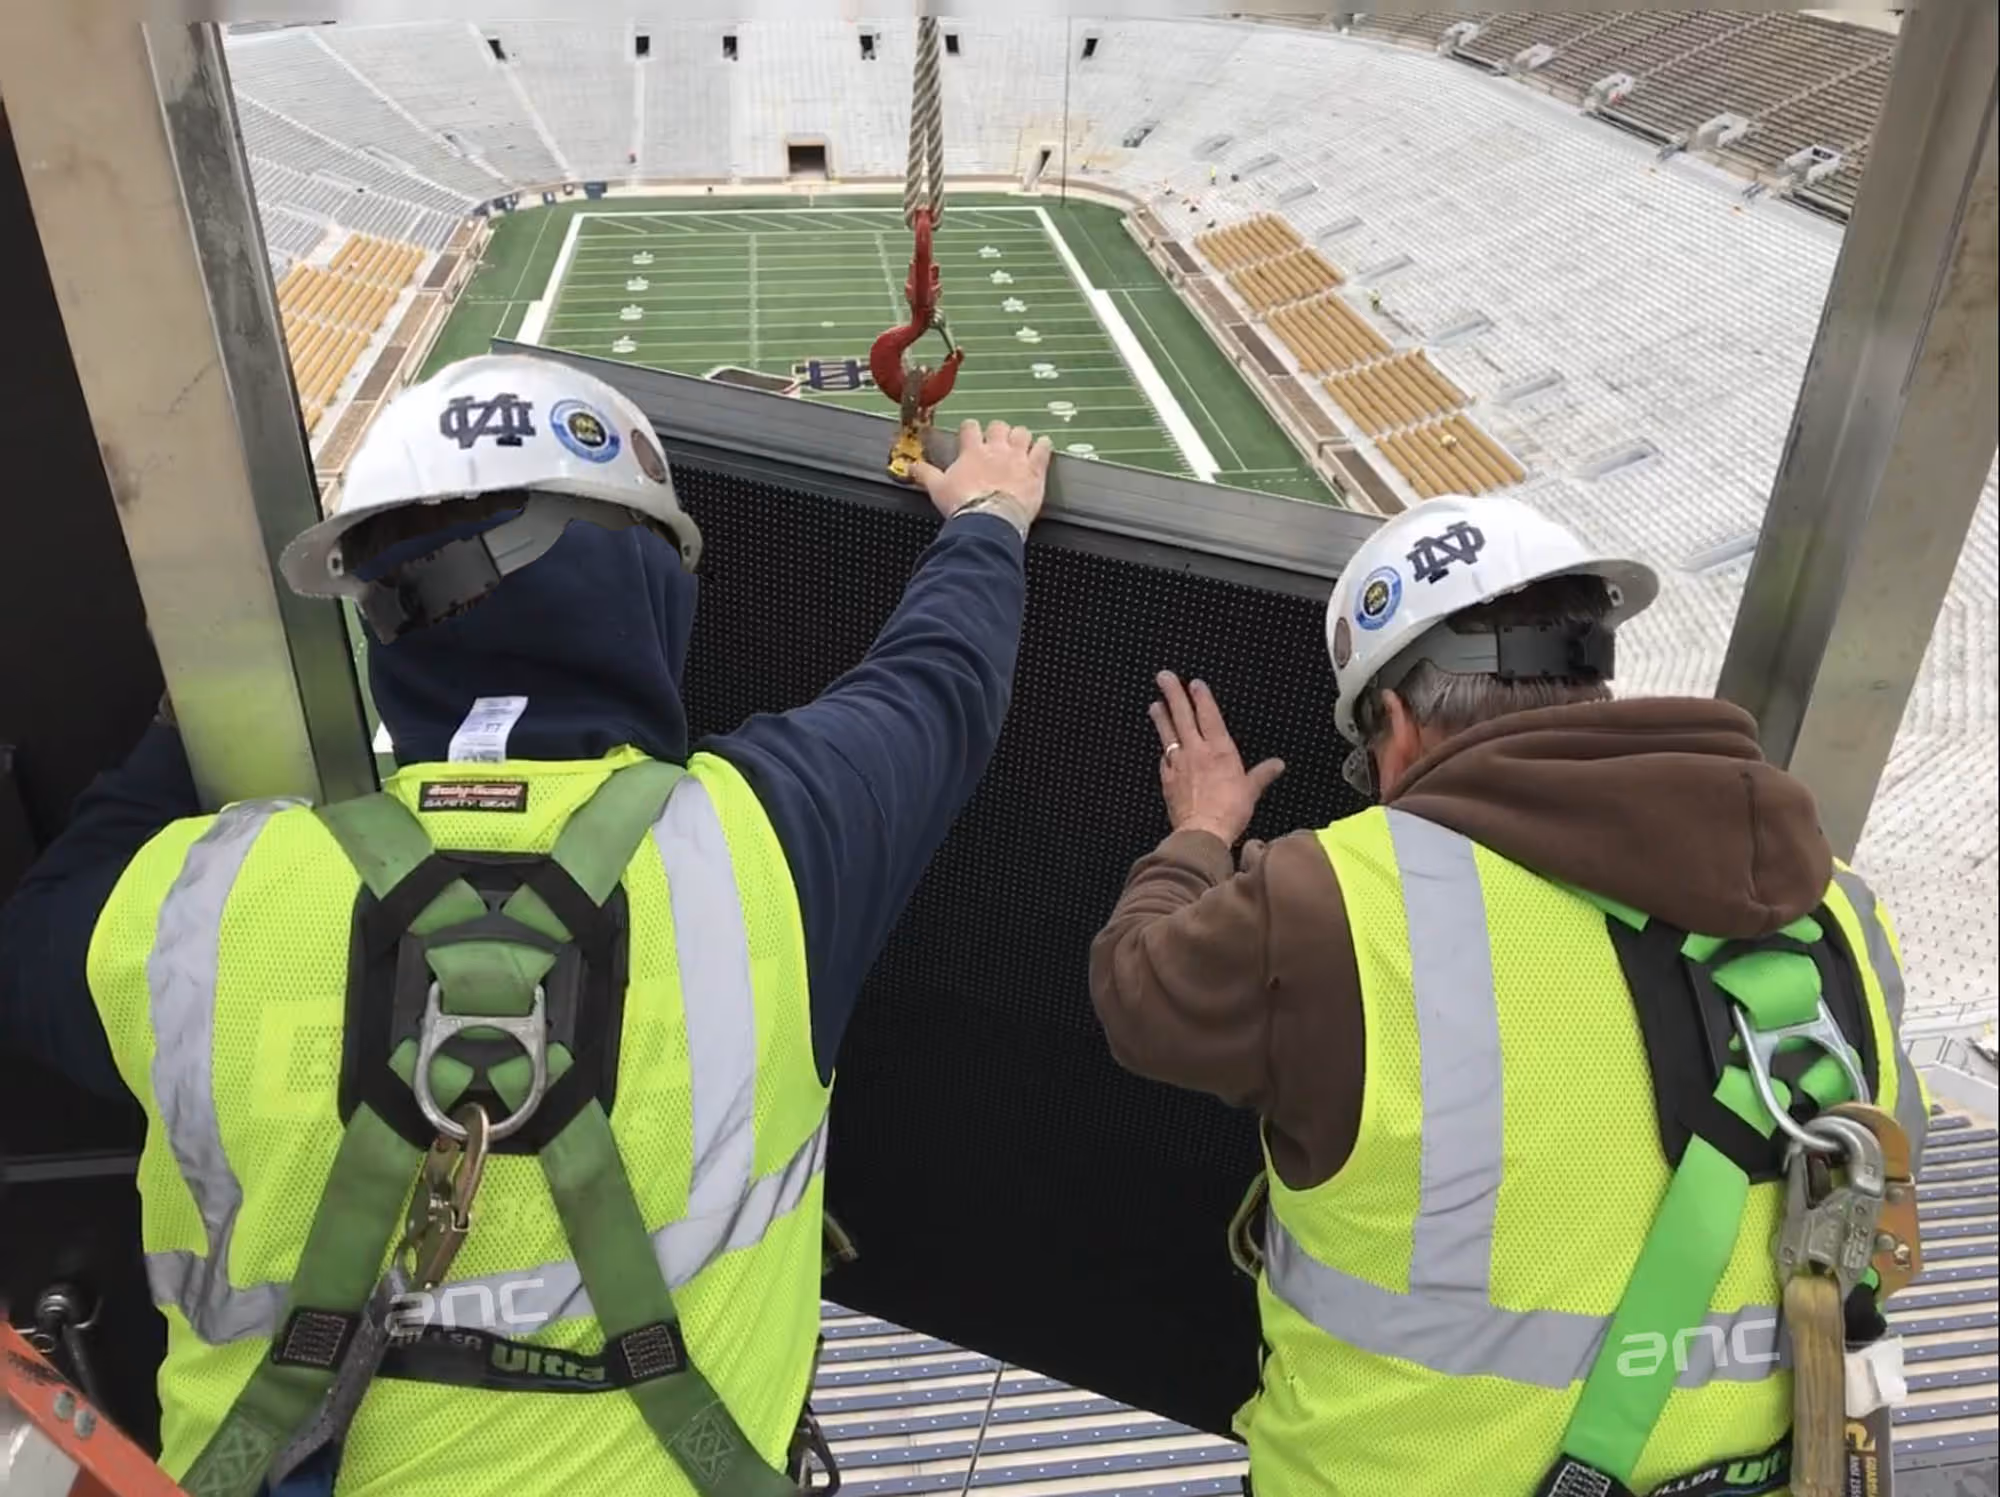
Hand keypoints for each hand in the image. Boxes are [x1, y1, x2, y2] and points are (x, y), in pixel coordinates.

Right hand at [910, 419, 1052, 529]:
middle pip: (999, 426)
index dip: (971, 429)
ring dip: (1021, 437)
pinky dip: (1044, 446)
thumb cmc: (963, 505)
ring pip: (1022, 433)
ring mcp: (1018, 457)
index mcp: (972, 451)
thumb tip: (910, 467)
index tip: (971, 434)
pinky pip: (1044, 448)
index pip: (970, 427)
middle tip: (997, 443)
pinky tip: (1043, 447)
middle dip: (998, 432)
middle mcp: (996, 449)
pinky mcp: (1035, 469)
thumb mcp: (938, 489)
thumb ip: (925, 474)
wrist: (989, 520)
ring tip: (1020, 444)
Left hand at [1148, 671, 1284, 844]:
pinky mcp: (1167, 779)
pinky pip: (1164, 759)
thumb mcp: (1251, 790)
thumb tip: (1278, 765)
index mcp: (1219, 750)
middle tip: (1163, 676)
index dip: (1201, 697)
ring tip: (1155, 704)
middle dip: (1173, 694)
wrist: (1203, 832)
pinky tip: (1163, 748)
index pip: (1208, 715)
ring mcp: (1178, 764)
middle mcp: (1196, 751)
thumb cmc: (1230, 811)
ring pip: (1167, 733)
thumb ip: (1263, 774)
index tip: (1193, 682)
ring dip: (1161, 717)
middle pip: (1182, 716)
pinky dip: (1164, 751)